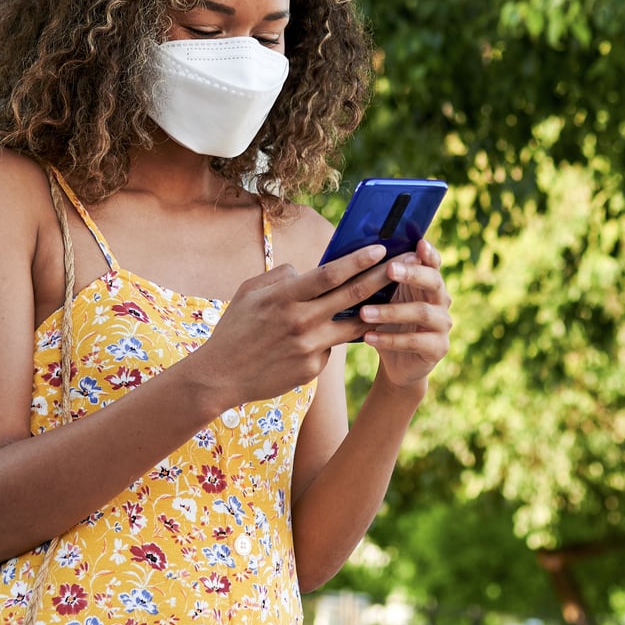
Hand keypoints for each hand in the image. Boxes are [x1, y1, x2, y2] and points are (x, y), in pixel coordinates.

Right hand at [187, 243, 395, 407]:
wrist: (219, 377)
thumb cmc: (234, 329)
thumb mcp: (249, 292)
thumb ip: (281, 276)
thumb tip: (308, 270)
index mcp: (284, 298)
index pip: (329, 274)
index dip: (357, 260)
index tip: (380, 247)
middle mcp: (300, 322)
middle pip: (350, 296)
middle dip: (381, 277)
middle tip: (405, 265)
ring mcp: (308, 348)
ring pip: (351, 325)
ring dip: (373, 310)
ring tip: (390, 297)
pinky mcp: (312, 370)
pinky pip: (331, 348)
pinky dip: (331, 338)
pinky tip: (324, 337)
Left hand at [356, 238, 451, 389]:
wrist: (397, 363)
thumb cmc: (389, 321)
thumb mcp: (386, 298)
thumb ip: (383, 278)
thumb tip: (359, 253)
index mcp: (429, 282)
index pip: (434, 262)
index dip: (429, 253)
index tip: (419, 243)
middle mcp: (442, 300)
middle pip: (433, 281)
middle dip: (412, 274)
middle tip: (389, 268)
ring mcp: (443, 325)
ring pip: (422, 312)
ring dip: (391, 311)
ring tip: (363, 312)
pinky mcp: (438, 348)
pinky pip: (415, 341)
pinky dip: (389, 339)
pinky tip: (368, 337)